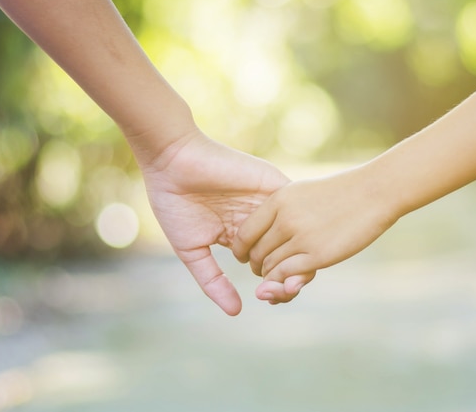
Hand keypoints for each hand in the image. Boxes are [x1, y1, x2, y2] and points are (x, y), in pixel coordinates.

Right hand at [140, 130, 288, 314]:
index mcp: (243, 234)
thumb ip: (213, 281)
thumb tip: (236, 312)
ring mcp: (271, 204)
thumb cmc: (176, 205)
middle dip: (290, 278)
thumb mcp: (192, 251)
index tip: (270, 299)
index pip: (269, 264)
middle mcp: (261, 220)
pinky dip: (301, 234)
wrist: (174, 162)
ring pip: (299, 236)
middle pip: (289, 255)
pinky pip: (299, 211)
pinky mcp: (276, 186)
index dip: (275, 284)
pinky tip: (296, 254)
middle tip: (280, 294)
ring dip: (299, 260)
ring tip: (289, 280)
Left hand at [233, 164, 398, 303]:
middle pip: (256, 252)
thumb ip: (282, 210)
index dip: (242, 249)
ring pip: (269, 267)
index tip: (247, 256)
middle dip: (257, 266)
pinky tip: (289, 282)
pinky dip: (283, 283)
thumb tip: (267, 234)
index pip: (245, 232)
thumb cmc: (341, 192)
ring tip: (276, 278)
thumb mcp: (303, 192)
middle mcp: (285, 218)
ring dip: (270, 277)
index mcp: (278, 200)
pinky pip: (286, 275)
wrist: (374, 191)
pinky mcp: (317, 255)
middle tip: (263, 271)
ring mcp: (301, 237)